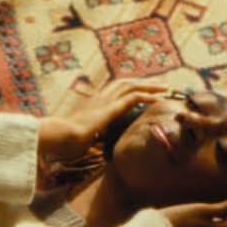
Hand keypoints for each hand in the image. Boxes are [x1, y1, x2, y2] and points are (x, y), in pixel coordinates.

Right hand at [38, 79, 167, 160]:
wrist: (60, 136)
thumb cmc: (65, 140)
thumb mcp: (81, 137)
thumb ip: (90, 136)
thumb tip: (92, 143)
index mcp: (92, 102)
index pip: (113, 89)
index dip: (128, 87)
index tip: (141, 89)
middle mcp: (99, 97)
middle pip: (125, 83)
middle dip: (143, 82)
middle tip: (159, 84)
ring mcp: (105, 100)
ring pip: (132, 86)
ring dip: (150, 86)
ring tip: (165, 88)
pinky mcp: (111, 107)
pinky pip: (135, 97)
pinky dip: (148, 96)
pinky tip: (160, 98)